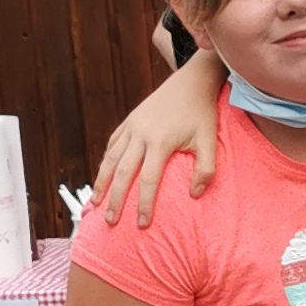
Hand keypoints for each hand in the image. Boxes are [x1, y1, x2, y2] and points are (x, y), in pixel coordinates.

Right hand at [93, 57, 221, 226]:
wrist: (191, 82)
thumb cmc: (201, 113)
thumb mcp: (210, 141)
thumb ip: (206, 169)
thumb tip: (194, 195)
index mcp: (159, 141)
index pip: (148, 180)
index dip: (144, 203)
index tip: (142, 223)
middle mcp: (140, 134)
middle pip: (121, 173)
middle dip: (114, 199)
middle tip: (110, 221)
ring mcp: (131, 126)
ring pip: (110, 158)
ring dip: (101, 182)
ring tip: (96, 203)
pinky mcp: (129, 121)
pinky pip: (112, 144)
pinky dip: (106, 161)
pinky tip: (103, 176)